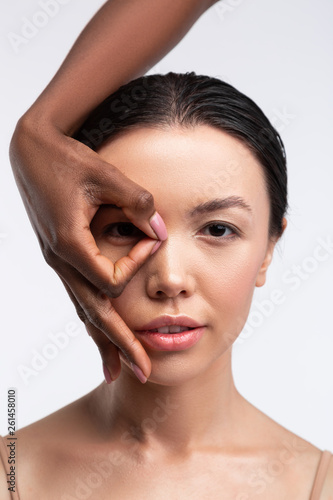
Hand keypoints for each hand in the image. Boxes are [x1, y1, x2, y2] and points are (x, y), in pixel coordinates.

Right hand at [9, 115, 166, 382]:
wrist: (31, 150)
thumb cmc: (66, 158)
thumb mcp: (105, 175)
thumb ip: (137, 202)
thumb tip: (162, 229)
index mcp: (70, 244)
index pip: (111, 279)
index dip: (137, 266)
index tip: (154, 241)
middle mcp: (60, 260)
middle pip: (93, 313)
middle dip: (119, 344)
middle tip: (143, 372)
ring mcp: (57, 261)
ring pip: (81, 310)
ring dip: (101, 340)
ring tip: (116, 370)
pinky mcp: (59, 256)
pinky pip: (76, 295)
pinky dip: (89, 317)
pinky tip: (97, 332)